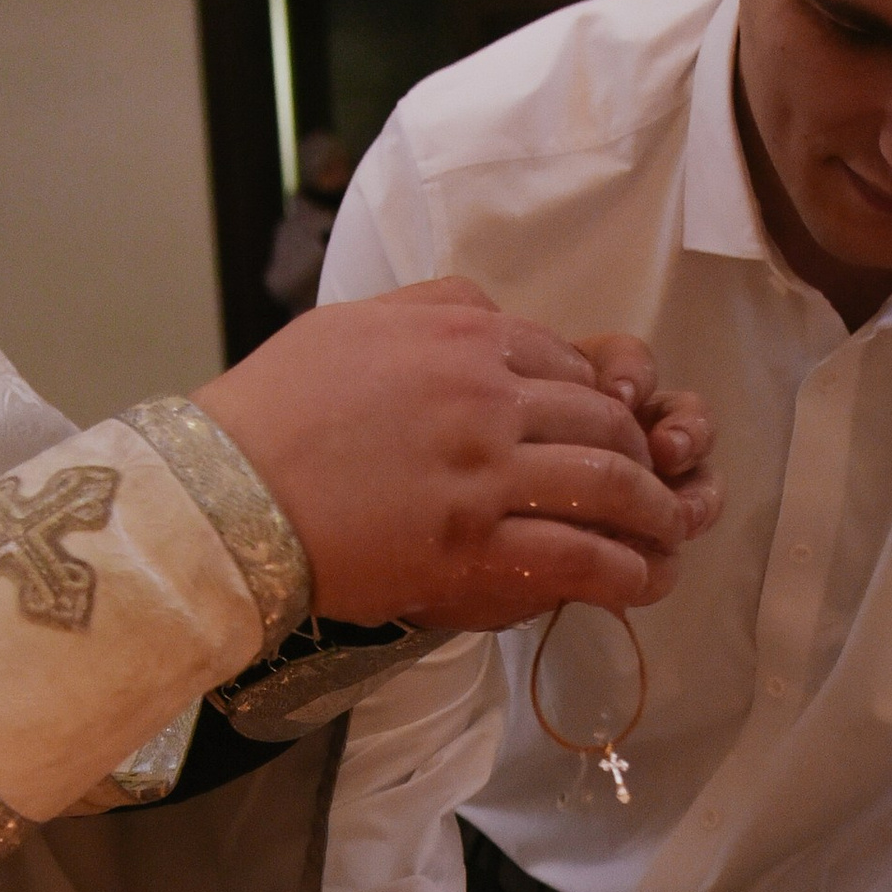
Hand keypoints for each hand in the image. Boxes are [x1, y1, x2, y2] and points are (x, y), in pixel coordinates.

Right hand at [195, 279, 710, 632]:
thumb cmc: (268, 411)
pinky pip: (577, 554)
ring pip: (606, 483)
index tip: (605, 427)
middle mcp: (486, 392)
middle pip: (598, 418)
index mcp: (459, 333)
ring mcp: (484, 470)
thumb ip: (427, 311)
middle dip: (638, 451)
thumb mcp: (351, 325)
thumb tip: (483, 311)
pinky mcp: (473, 543)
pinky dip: (624, 569)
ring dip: (652, 510)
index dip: (596, 398)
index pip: (562, 360)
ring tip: (668, 532)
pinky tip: (643, 581)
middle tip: (652, 481)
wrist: (223, 491)